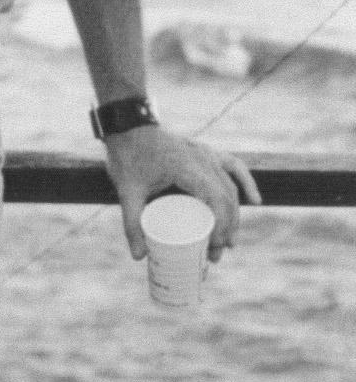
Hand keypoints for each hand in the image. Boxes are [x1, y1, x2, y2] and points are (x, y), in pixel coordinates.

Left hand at [103, 126, 261, 261]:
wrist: (126, 125)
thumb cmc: (127, 156)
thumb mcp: (127, 191)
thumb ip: (131, 223)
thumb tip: (138, 257)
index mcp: (186, 167)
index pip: (216, 200)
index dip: (220, 227)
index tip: (212, 248)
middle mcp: (202, 158)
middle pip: (227, 198)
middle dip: (226, 230)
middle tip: (214, 255)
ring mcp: (206, 153)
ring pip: (231, 187)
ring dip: (234, 216)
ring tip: (227, 243)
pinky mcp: (206, 152)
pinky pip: (234, 166)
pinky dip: (246, 183)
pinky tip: (255, 201)